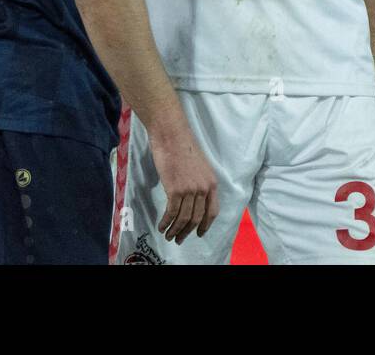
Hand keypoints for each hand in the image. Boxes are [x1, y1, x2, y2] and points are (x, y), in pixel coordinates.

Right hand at [148, 126, 218, 243]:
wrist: (172, 135)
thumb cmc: (183, 147)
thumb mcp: (200, 166)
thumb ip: (200, 183)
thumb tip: (194, 200)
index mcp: (212, 183)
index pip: (212, 211)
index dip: (205, 225)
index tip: (199, 233)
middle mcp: (203, 189)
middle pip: (197, 218)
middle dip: (187, 232)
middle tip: (179, 239)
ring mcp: (190, 189)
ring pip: (184, 218)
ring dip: (175, 230)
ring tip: (169, 236)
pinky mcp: (175, 189)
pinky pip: (171, 213)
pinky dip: (166, 222)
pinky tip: (161, 226)